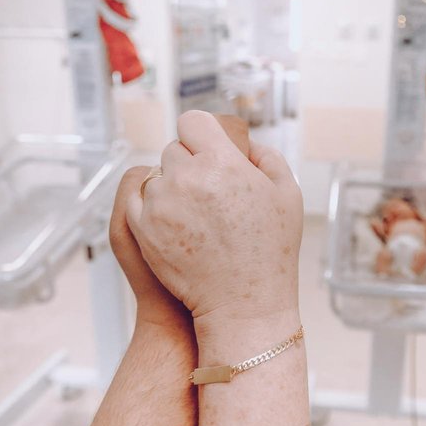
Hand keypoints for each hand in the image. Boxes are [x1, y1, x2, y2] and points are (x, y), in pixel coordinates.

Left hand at [119, 111, 302, 345]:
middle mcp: (187, 177)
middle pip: (174, 151)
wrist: (244, 303)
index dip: (200, 135)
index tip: (206, 150)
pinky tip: (174, 223)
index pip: (193, 122)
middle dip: (189, 166)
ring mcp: (161, 203)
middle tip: (208, 192)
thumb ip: (267, 158)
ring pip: (156, 177)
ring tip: (195, 216)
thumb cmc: (270, 253)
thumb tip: (247, 145)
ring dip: (170, 189)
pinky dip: (151, 207)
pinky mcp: (142, 228)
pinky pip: (138, 201)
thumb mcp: (287, 195)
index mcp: (222, 162)